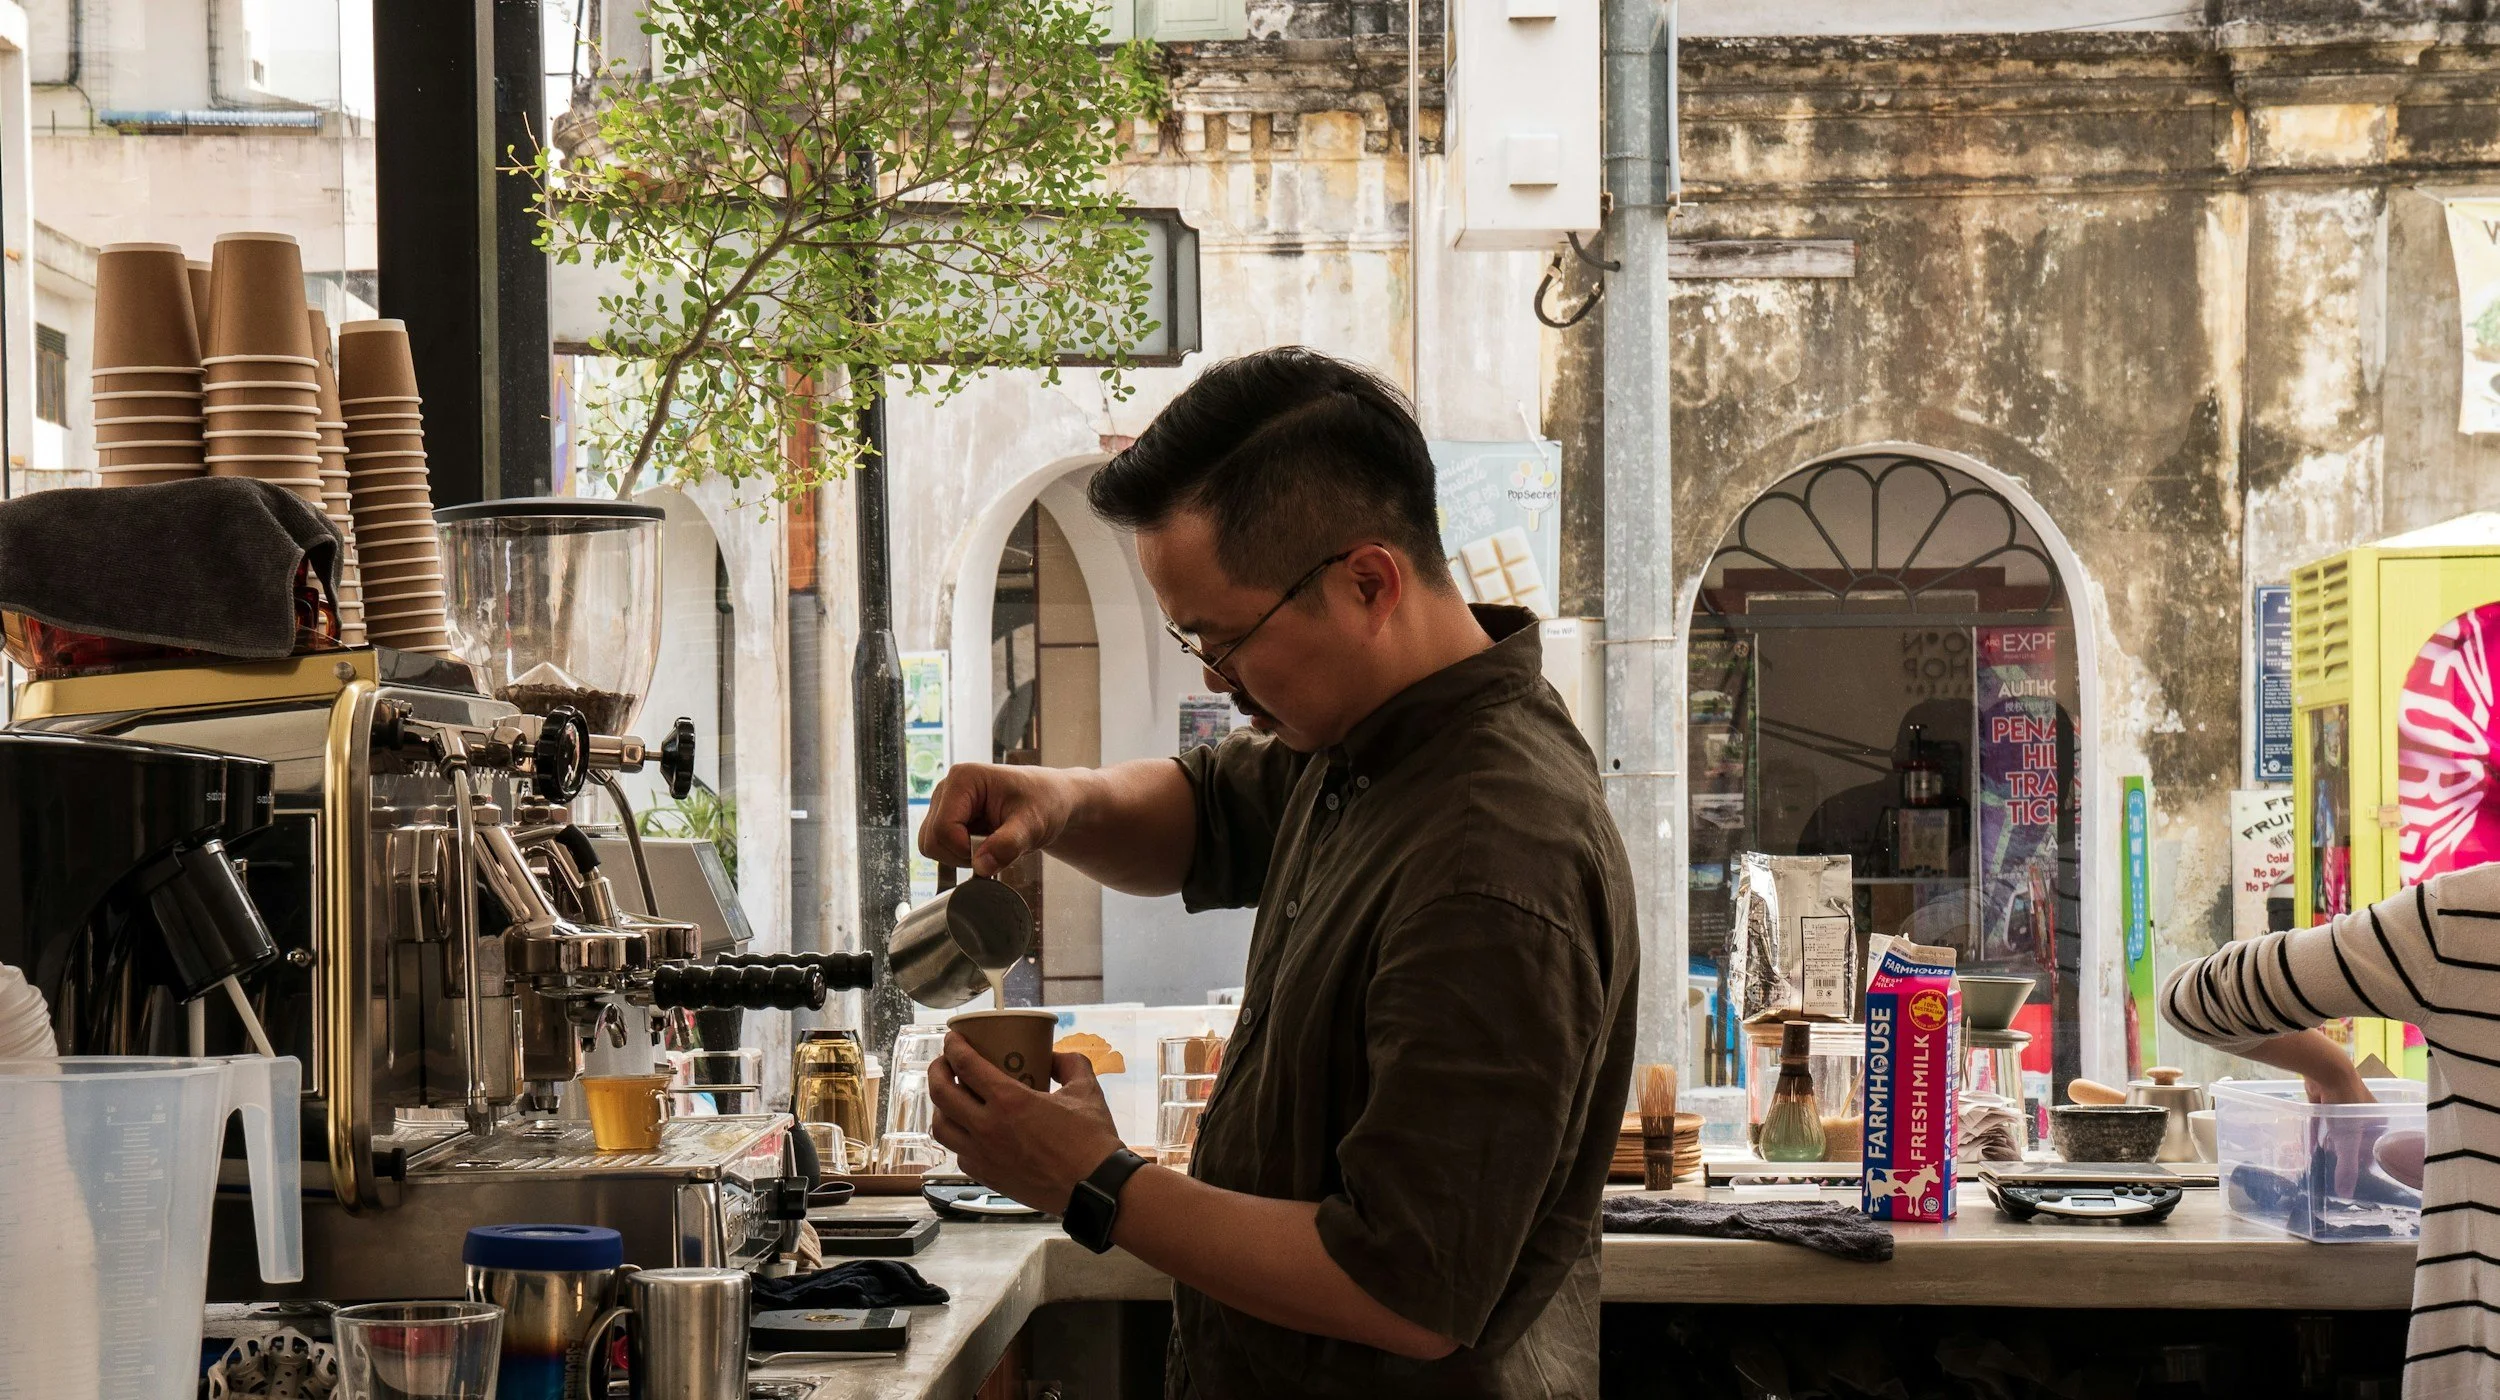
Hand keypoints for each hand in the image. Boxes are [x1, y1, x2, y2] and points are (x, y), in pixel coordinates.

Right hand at [917, 764, 1079, 876]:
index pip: (942, 829)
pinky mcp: (947, 817)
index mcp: (963, 779)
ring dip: (960, 856)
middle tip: (995, 848)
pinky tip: (984, 845)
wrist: (1052, 801)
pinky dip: (960, 855)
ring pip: (932, 846)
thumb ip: (1008, 845)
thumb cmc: (1045, 803)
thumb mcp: (1032, 824)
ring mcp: (944, 803)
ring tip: (991, 845)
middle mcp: (947, 788)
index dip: (965, 850)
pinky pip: (940, 847)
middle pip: (932, 840)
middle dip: (961, 855)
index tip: (995, 848)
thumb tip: (981, 866)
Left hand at [927, 1033, 1123, 1214]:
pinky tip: (970, 1131)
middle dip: (937, 1071)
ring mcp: (983, 1155)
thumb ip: (1069, 1064)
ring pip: (940, 1127)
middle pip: (941, 1094)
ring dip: (940, 1108)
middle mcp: (988, 1128)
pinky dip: (958, 1138)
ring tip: (951, 1099)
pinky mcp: (987, 1177)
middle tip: (945, 1063)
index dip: (953, 1046)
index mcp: (1010, 1100)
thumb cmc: (1091, 1142)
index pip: (965, 1065)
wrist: (1095, 1188)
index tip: (953, 1039)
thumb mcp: (1086, 1090)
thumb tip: (1054, 1057)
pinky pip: (958, 1153)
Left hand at [2307, 1068, 2377, 1198]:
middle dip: (2344, 1155)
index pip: (2373, 1148)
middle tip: (2335, 1173)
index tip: (2354, 1178)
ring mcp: (2342, 1104)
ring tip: (2323, 1164)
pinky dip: (2316, 1134)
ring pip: (2335, 1130)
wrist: (2325, 1069)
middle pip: (2354, 1139)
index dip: (2363, 1163)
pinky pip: (2320, 1121)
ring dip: (2329, 1145)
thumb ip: (2347, 1167)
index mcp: (2377, 1120)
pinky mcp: (2323, 1099)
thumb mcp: (2347, 1139)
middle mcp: (2362, 1112)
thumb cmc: (2345, 1102)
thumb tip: (2346, 1194)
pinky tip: (2311, 1148)